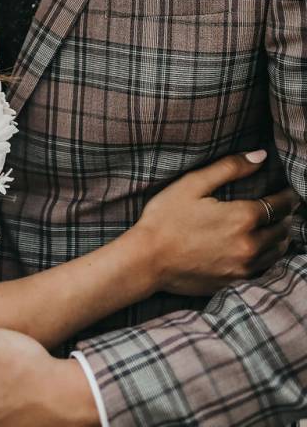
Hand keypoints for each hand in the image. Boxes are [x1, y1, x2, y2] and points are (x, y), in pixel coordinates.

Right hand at [136, 150, 298, 296]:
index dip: (288, 197)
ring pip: (277, 252)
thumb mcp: (193, 184)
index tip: (291, 191)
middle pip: (282, 230)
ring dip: (281, 237)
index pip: (279, 205)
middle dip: (286, 216)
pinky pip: (264, 269)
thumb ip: (229, 168)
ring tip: (277, 226)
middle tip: (285, 207)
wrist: (147, 261)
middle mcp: (249, 245)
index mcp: (242, 218)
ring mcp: (243, 268)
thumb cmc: (166, 218)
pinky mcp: (234, 282)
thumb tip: (260, 156)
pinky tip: (262, 249)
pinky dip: (268, 256)